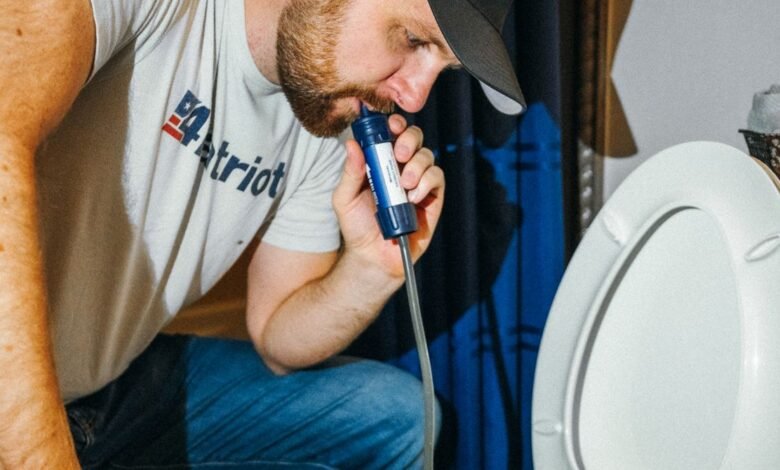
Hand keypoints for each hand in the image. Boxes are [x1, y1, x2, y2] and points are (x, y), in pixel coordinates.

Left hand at [333, 114, 444, 278]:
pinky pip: (437, 178)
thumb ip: (350, 171)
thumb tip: (352, 144)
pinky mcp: (432, 197)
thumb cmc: (357, 227)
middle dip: (409, 138)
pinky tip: (413, 197)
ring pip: (427, 155)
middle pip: (414, 137)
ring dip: (416, 164)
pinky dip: (426, 182)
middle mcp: (401, 167)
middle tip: (399, 153)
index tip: (390, 124)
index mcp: (380, 162)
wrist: (373, 257)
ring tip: (404, 184)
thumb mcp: (345, 198)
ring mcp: (418, 182)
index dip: (394, 124)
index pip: (391, 134)